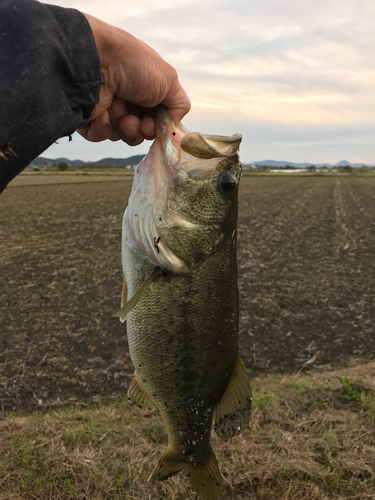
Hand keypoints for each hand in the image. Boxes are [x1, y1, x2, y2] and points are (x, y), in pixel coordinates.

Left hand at [78, 14, 189, 144]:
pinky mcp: (90, 118)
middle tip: (135, 118)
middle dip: (141, 128)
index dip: (157, 126)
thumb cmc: (134, 65)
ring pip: (122, 136)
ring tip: (117, 107)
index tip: (155, 121)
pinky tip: (103, 111)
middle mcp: (129, 100)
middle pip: (141, 132)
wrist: (96, 60)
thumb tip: (172, 124)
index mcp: (147, 90)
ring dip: (123, 125)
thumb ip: (179, 105)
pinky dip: (103, 127)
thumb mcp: (169, 80)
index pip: (157, 119)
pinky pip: (100, 136)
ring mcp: (109, 109)